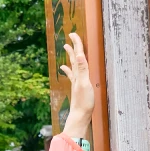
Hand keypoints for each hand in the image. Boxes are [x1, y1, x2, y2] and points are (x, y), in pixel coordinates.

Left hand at [60, 31, 95, 146]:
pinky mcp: (77, 88)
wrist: (80, 116)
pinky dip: (68, 70)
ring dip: (70, 56)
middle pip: (74, 58)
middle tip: (69, 37)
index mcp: (80, 74)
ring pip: (73, 65)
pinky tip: (64, 68)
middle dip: (73, 47)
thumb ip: (83, 69)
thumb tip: (79, 55)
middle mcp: (77, 76)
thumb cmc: (84, 102)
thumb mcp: (85, 84)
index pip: (78, 55)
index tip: (73, 34)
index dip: (77, 44)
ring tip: (65, 47)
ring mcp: (76, 82)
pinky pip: (72, 75)